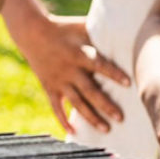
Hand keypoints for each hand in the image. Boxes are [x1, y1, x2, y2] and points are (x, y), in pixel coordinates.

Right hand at [10, 13, 129, 133]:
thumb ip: (100, 32)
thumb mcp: (81, 27)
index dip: (113, 74)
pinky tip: (74, 132)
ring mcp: (58, 80)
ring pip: (76, 102)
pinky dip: (63, 120)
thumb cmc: (62, 28)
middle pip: (90, 90)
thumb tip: (125, 28)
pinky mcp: (49, 86)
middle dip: (105, 105)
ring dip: (91, 116)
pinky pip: (56, 107)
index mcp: (79, 54)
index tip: (128, 83)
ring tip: (106, 129)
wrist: (31, 32)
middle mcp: (69, 70)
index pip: (99, 65)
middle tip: (121, 117)